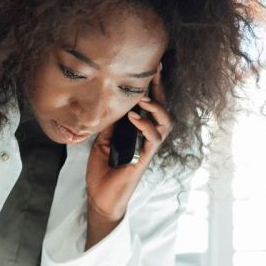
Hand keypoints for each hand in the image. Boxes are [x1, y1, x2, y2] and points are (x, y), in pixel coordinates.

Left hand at [85, 66, 173, 243]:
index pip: (149, 105)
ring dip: (156, 108)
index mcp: (137, 132)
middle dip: (160, 88)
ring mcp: (147, 149)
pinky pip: (151, 140)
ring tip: (143, 98)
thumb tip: (108, 102)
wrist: (100, 199)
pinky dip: (145, 126)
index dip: (152, 87)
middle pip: (162, 109)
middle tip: (157, 69)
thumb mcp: (101, 140)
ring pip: (165, 124)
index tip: (152, 67)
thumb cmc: (102, 173)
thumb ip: (108, 123)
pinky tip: (134, 117)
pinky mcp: (143, 160)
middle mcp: (147, 138)